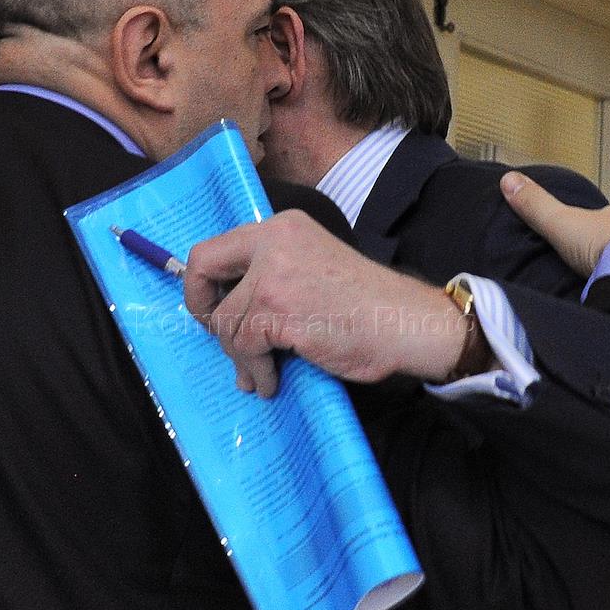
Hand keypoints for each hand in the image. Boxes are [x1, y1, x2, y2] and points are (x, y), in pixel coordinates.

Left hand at [183, 210, 471, 396]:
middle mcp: (273, 241)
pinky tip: (271, 381)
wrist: (406, 323)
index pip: (216, 247)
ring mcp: (273, 275)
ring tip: (260, 374)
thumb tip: (221, 313)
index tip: (213, 309)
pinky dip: (255, 370)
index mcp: (282, 228)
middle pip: (203, 269)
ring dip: (239, 355)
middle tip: (219, 337)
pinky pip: (243, 346)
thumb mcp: (310, 268)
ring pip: (224, 321)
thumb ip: (270, 277)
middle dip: (203, 311)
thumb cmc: (365, 306)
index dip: (203, 283)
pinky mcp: (277, 309)